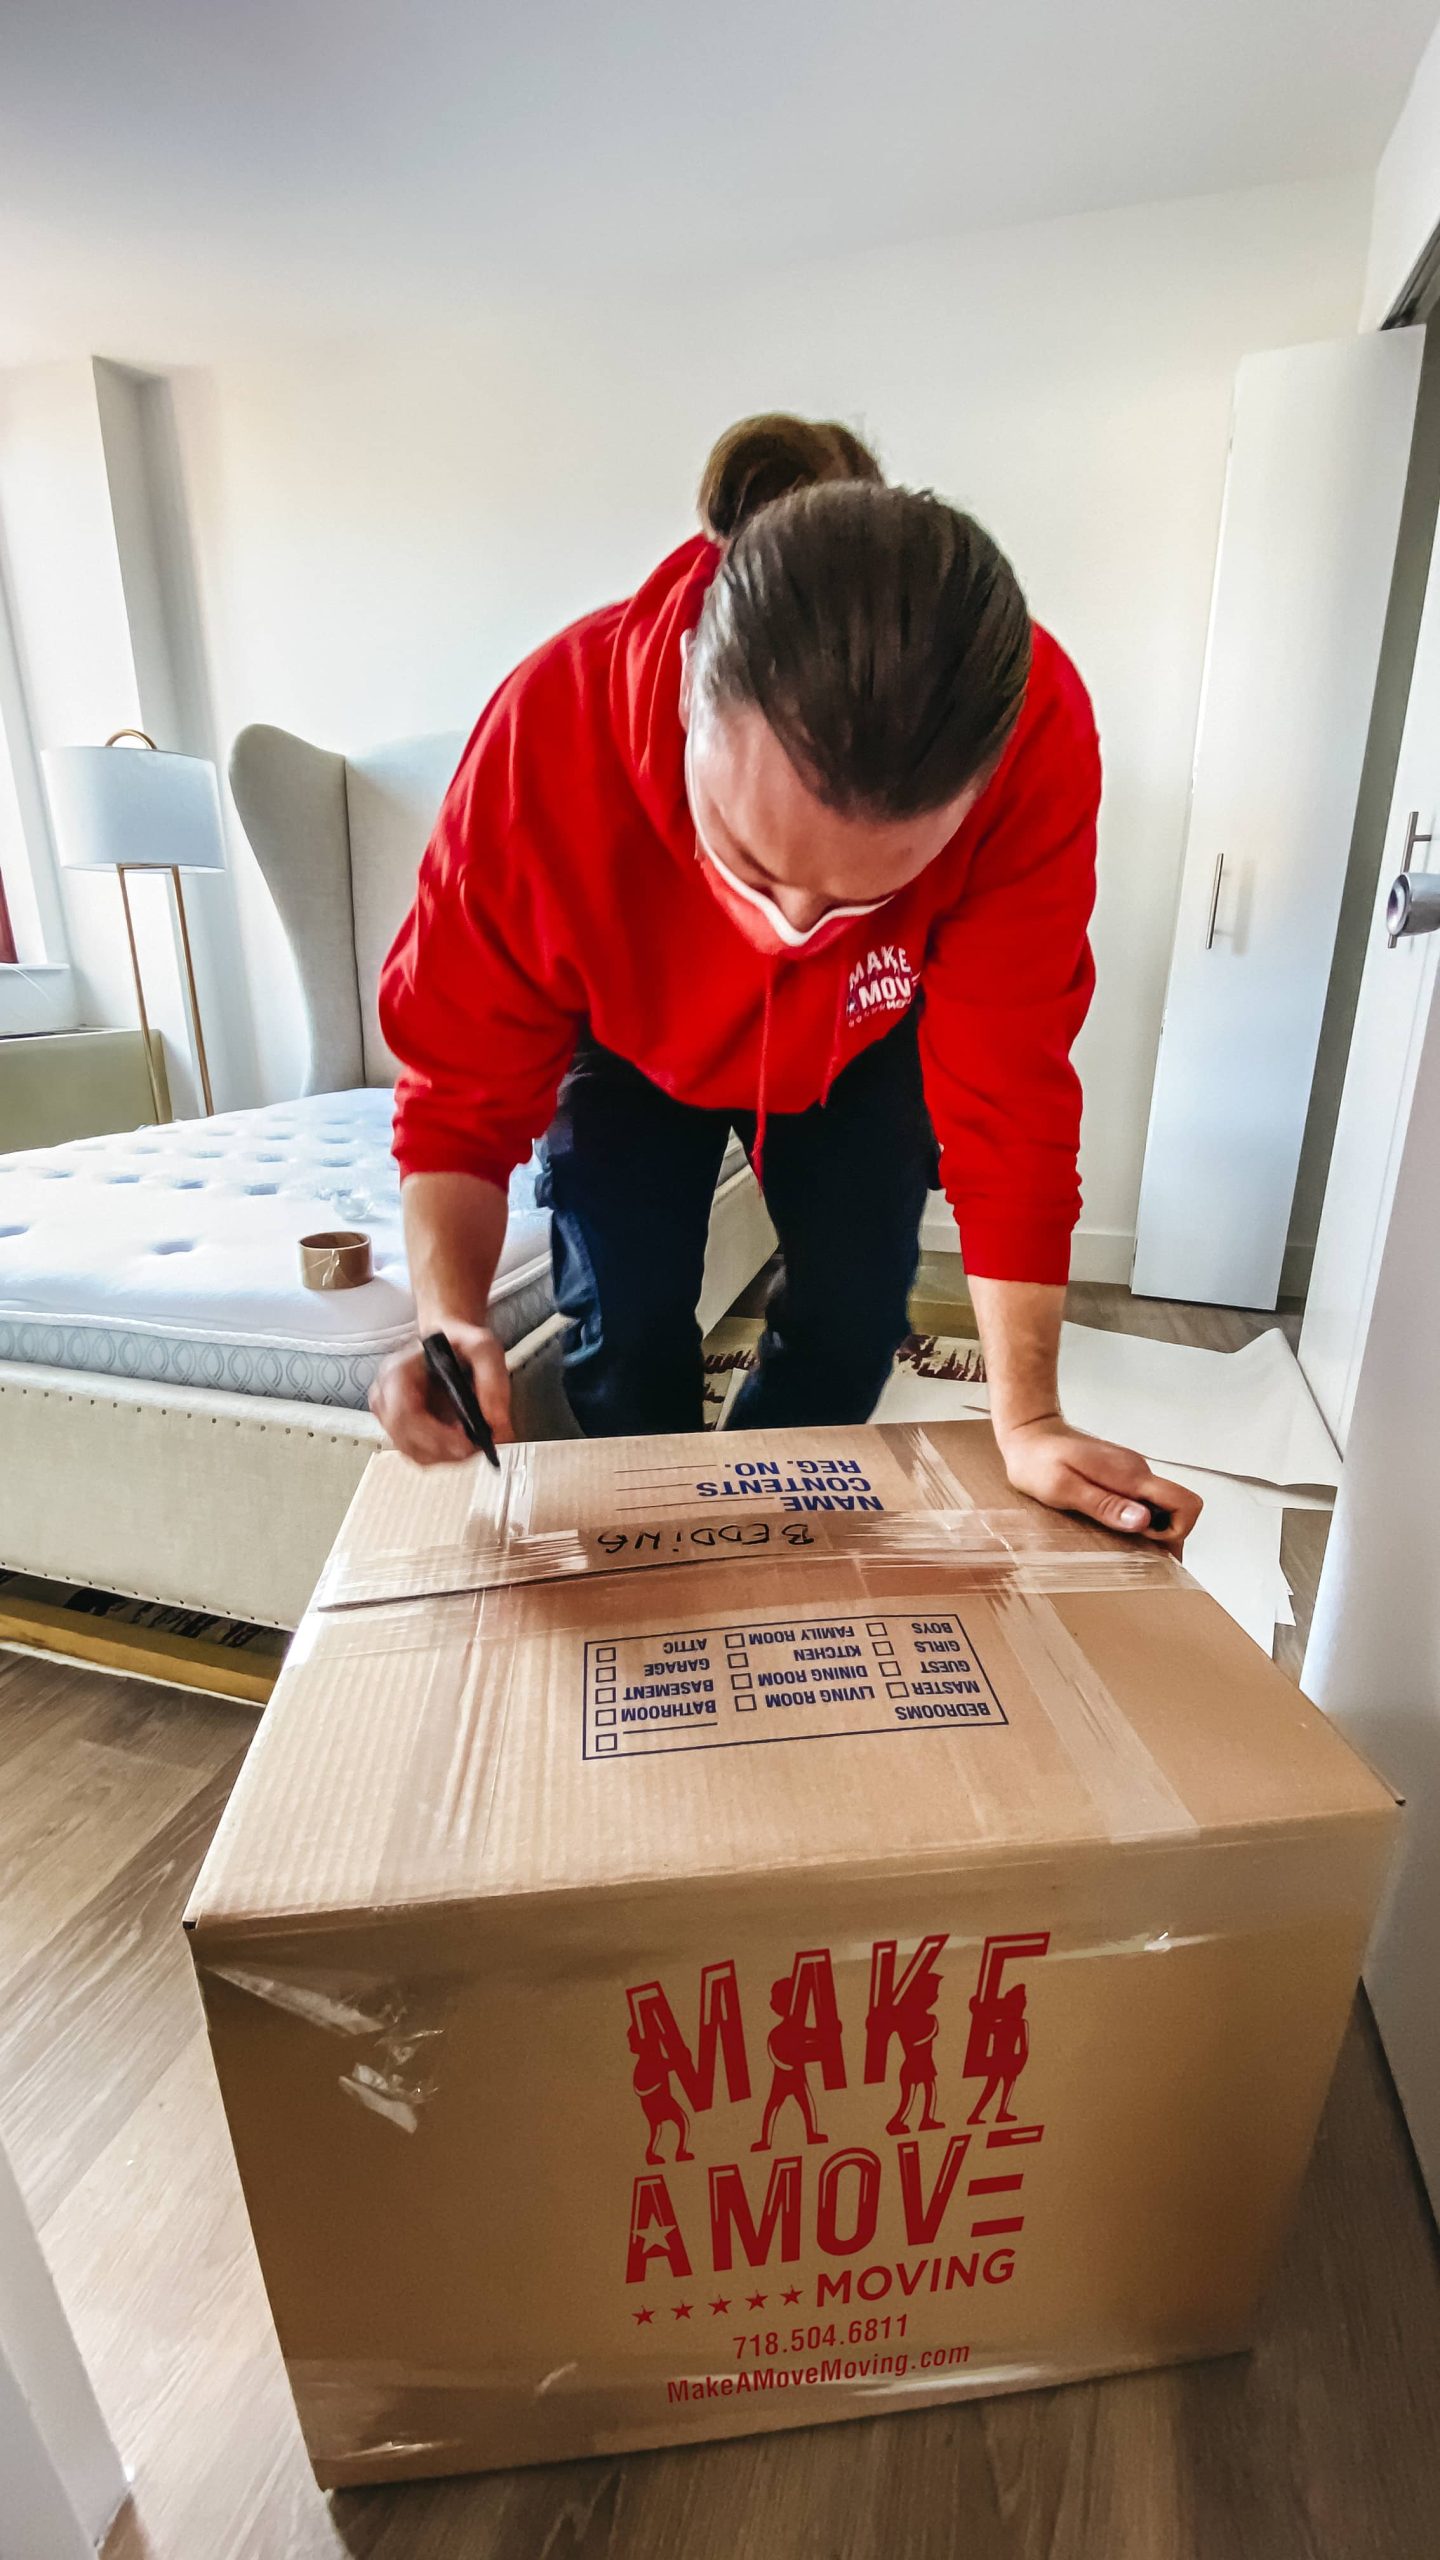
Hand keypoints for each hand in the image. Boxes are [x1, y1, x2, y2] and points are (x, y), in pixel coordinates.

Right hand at [369, 1318, 513, 1465]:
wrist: (451, 1344)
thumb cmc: (462, 1344)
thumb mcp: (485, 1349)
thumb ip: (494, 1382)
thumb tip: (497, 1425)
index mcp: (398, 1371)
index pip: (404, 1414)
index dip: (435, 1435)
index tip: (467, 1442)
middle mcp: (386, 1394)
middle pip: (406, 1439)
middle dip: (446, 1449)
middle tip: (476, 1445)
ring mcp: (390, 1414)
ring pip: (413, 1452)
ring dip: (446, 1454)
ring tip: (472, 1439)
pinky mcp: (401, 1429)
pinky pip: (418, 1454)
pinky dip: (443, 1454)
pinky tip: (461, 1441)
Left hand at [996, 1414, 1201, 1550]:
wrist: (1029, 1432)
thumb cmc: (1038, 1461)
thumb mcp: (1063, 1489)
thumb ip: (1105, 1505)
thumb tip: (1143, 1521)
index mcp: (1129, 1475)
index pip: (1186, 1502)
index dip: (1176, 1531)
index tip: (1145, 1542)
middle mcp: (1138, 1472)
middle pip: (1179, 1509)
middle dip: (1165, 1537)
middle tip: (1129, 1549)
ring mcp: (1131, 1473)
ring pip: (1162, 1508)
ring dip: (1150, 1530)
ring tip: (1116, 1541)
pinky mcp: (1122, 1476)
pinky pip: (1144, 1502)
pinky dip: (1137, 1520)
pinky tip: (1110, 1526)